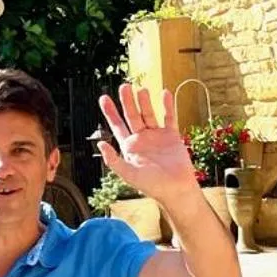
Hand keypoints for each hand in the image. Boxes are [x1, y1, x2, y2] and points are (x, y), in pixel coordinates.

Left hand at [98, 83, 199, 200]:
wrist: (176, 190)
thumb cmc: (152, 185)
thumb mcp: (128, 173)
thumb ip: (113, 160)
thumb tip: (100, 144)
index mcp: (129, 147)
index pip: (117, 125)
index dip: (110, 112)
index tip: (104, 98)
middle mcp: (142, 139)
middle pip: (132, 115)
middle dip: (128, 102)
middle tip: (124, 86)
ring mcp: (157, 136)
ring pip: (149, 114)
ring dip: (145, 102)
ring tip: (142, 90)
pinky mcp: (172, 136)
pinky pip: (169, 117)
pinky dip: (167, 105)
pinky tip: (164, 93)